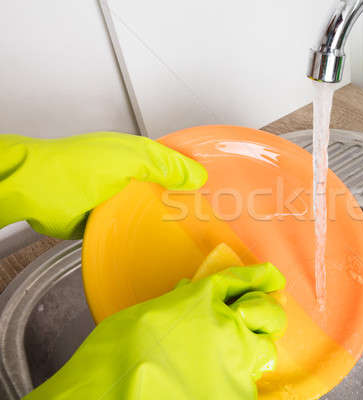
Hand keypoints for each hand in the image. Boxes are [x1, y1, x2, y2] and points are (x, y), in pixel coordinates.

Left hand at [0, 132, 206, 238]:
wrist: (35, 193)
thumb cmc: (74, 168)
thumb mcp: (129, 159)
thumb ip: (165, 165)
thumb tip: (198, 176)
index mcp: (137, 155)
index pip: (175, 162)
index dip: (195, 173)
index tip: (218, 187)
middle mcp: (129, 176)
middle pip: (165, 188)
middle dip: (184, 201)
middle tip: (209, 217)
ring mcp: (118, 200)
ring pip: (150, 210)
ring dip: (164, 220)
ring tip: (192, 235)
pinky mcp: (106, 222)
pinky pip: (132, 229)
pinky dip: (144, 235)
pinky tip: (160, 244)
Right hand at [25, 263, 286, 399]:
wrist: (115, 393)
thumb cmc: (117, 355)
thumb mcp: (146, 315)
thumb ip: (177, 305)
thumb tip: (186, 297)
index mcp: (200, 299)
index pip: (239, 280)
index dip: (259, 277)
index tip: (271, 277)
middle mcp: (225, 323)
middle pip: (265, 311)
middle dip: (265, 313)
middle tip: (254, 319)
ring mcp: (236, 358)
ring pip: (263, 350)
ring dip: (253, 350)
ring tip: (234, 357)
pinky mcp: (238, 391)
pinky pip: (250, 384)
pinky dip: (238, 384)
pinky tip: (223, 384)